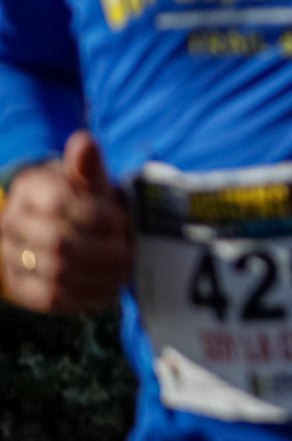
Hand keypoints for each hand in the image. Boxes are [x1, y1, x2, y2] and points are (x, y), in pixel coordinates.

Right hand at [2, 133, 131, 315]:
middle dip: (102, 251)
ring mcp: (12, 257)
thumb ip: (89, 167)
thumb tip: (84, 142)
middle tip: (130, 256)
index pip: (60, 204)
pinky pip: (51, 298)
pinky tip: (108, 290)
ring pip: (55, 273)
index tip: (121, 223)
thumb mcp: (89, 181)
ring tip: (124, 273)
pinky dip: (85, 296)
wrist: (66, 229)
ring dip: (98, 275)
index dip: (97, 216)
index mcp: (30, 191)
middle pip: (58, 243)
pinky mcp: (21, 287)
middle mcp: (12, 224)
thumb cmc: (84, 201)